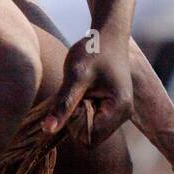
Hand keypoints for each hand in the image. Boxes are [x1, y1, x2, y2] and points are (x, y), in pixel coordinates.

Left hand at [43, 32, 133, 146]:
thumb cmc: (93, 50)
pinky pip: (94, 120)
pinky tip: (87, 90)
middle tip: (78, 92)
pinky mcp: (115, 107)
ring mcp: (121, 112)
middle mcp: (125, 115)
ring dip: (81, 113)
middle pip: (91, 137)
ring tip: (84, 89)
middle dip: (77, 119)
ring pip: (91, 129)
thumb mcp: (75, 76)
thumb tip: (48, 130)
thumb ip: (64, 104)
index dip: (74, 124)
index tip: (74, 99)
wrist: (108, 35)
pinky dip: (85, 108)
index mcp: (120, 109)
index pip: (90, 138)